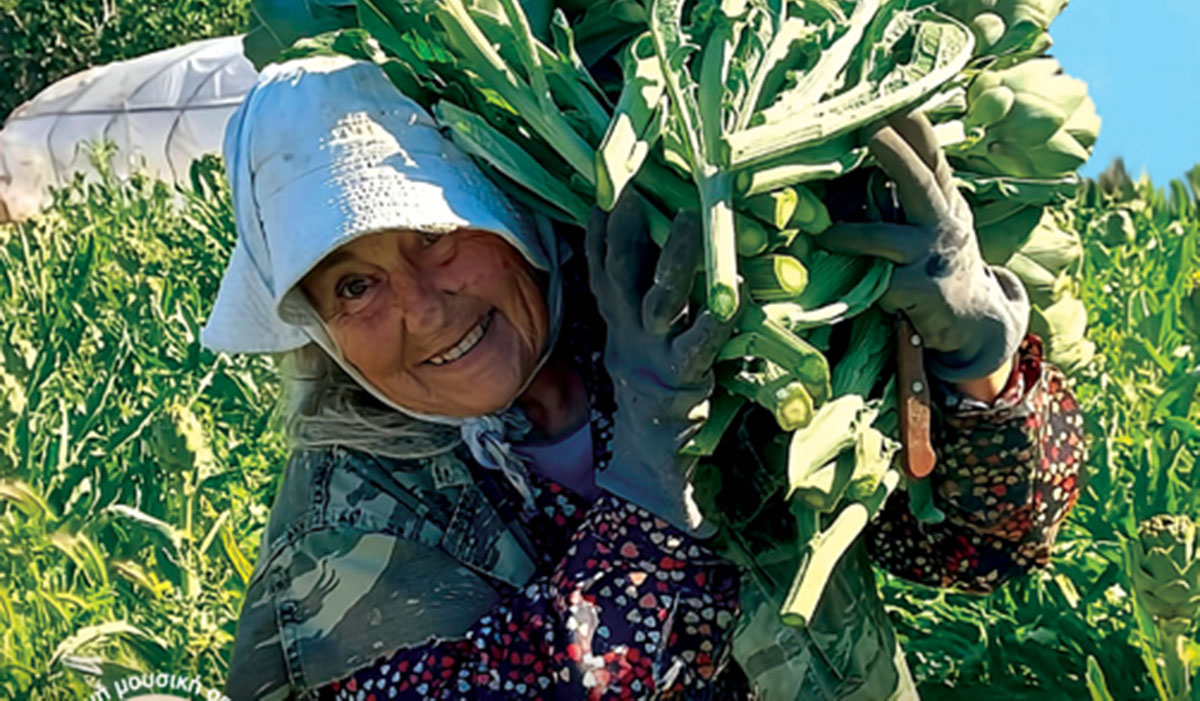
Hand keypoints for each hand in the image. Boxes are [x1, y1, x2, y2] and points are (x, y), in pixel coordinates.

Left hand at [585, 194, 731, 536]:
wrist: (638, 432)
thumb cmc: (677, 434)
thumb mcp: (687, 453)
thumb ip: (692, 484)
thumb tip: (700, 530)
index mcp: (675, 375)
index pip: (697, 344)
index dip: (712, 319)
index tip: (731, 293)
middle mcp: (648, 344)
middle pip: (662, 298)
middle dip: (675, 260)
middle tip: (692, 216)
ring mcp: (624, 324)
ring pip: (626, 275)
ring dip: (631, 234)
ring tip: (633, 190)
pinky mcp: (611, 313)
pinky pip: (600, 272)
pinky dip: (599, 239)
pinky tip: (600, 201)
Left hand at [820, 112, 1029, 381]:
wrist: (974, 322)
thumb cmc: (936, 262)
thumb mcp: (932, 221)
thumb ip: (906, 192)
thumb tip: (867, 146)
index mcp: (944, 201)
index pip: (931, 157)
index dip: (913, 126)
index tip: (893, 96)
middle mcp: (944, 223)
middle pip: (921, 182)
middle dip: (896, 154)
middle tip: (870, 126)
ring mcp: (934, 258)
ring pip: (886, 239)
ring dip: (850, 235)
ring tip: (821, 234)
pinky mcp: (923, 294)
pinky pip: (882, 284)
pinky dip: (861, 282)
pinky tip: (842, 284)